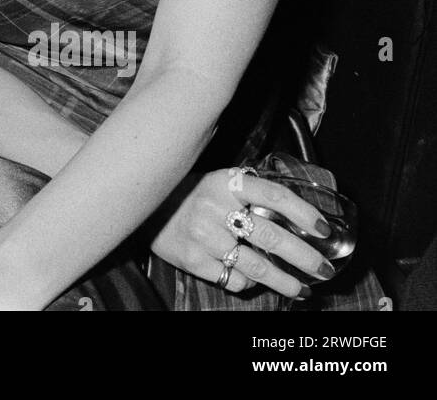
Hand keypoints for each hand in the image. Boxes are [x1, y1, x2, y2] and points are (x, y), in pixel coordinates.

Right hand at [150, 169, 332, 298]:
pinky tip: (255, 280)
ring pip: (256, 266)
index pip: (273, 195)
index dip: (303, 213)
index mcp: (225, 182)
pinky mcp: (193, 260)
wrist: (145, 208)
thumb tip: (298, 213)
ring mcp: (203, 236)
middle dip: (305, 257)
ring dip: (286, 282)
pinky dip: (248, 282)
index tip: (324, 229)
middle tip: (324, 269)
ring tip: (302, 289)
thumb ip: (251, 191)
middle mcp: (214, 207)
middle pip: (271, 237)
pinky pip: (233, 278)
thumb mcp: (218, 181)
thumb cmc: (191, 194)